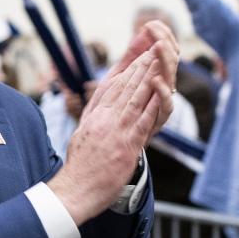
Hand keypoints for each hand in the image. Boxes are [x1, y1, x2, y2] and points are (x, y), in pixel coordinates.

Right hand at [49, 50, 166, 223]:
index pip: (114, 87)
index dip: (129, 70)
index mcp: (95, 116)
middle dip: (141, 66)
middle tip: (154, 48)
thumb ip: (94, 120)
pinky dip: (153, 103)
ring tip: (159, 60)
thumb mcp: (83, 135)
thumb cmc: (80, 167)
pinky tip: (162, 90)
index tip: (139, 57)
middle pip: (126, 87)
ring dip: (149, 77)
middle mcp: (105, 119)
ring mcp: (117, 130)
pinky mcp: (127, 145)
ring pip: (135, 98)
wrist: (75, 188)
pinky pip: (143, 120)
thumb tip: (99, 110)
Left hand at [88, 20, 177, 135]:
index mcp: (155, 75)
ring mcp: (161, 105)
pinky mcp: (158, 122)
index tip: (151, 23)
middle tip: (156, 30)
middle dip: (165, 43)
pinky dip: (162, 93)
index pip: (164, 50)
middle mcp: (162, 89)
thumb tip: (141, 32)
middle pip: (171, 61)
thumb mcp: (120, 80)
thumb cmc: (116, 111)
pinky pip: (166, 106)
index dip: (161, 35)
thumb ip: (131, 58)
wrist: (109, 146)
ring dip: (165, 62)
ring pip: (170, 80)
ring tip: (158, 46)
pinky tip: (156, 81)